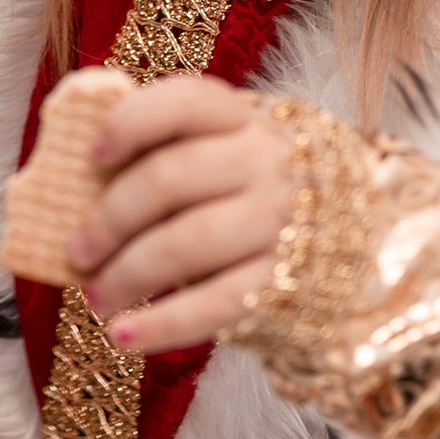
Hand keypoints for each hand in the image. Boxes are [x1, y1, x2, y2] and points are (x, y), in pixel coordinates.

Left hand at [67, 75, 296, 355]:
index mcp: (244, 118)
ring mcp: (279, 224)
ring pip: (184, 244)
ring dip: (127, 274)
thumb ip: (171, 152)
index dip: (132, 121)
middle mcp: (266, 163)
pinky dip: (162, 324)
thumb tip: (75, 184)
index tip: (95, 153)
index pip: (185, 102)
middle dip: (109, 218)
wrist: (364, 241)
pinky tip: (125, 336)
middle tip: (75, 251)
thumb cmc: (257, 191)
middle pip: (169, 179)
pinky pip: (214, 304)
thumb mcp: (230, 151)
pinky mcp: (285, 283)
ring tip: (95, 299)